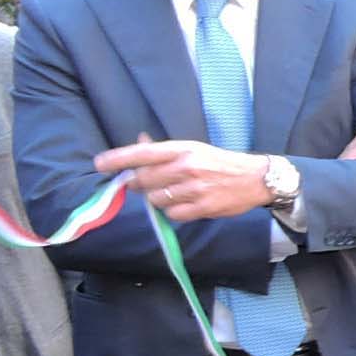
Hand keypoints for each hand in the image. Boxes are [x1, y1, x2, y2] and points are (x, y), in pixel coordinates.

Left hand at [95, 134, 270, 221]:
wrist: (256, 178)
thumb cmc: (220, 162)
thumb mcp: (194, 149)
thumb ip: (165, 151)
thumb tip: (139, 142)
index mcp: (182, 149)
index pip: (142, 154)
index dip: (118, 159)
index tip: (99, 164)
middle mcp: (187, 167)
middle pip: (144, 180)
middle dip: (138, 184)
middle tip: (142, 184)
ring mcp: (195, 189)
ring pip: (156, 199)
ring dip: (157, 199)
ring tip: (171, 194)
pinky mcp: (203, 207)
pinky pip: (173, 214)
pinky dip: (172, 212)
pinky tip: (183, 205)